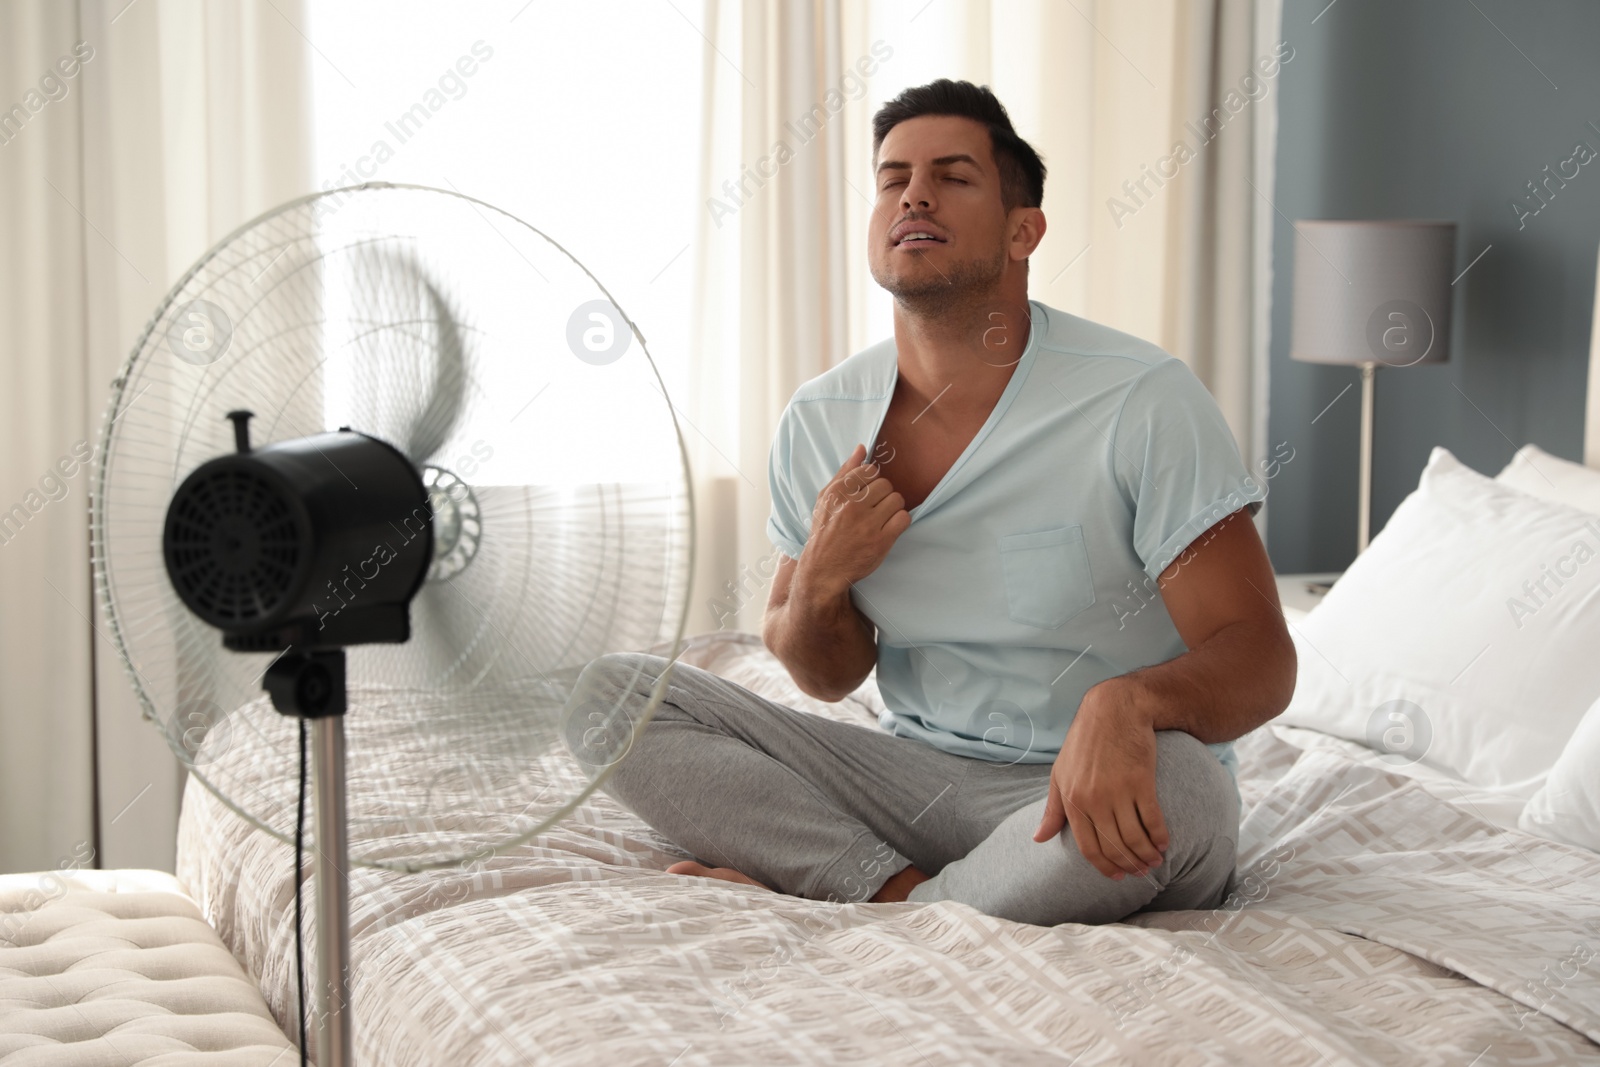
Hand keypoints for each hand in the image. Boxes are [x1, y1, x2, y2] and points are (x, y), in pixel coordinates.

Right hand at [796, 443, 910, 598]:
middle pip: (886, 484)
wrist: (824, 569)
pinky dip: (900, 522)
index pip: (870, 470)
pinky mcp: (881, 541)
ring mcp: (867, 524)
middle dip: (883, 495)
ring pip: (897, 500)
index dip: (872, 481)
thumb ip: (844, 473)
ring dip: (893, 508)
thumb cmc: (825, 531)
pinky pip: (904, 518)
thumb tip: (861, 448)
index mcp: (838, 493)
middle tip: (875, 508)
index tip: (866, 494)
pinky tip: (889, 528)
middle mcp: (852, 506)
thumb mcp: (826, 500)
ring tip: (882, 518)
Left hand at [1033, 682, 1168, 880]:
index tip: (1118, 876)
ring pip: (1134, 838)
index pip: (1089, 847)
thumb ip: (1052, 809)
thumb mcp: (1060, 774)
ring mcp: (1118, 791)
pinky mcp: (1141, 782)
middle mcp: (1094, 799)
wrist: (1114, 710)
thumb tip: (1038, 839)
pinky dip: (1159, 837)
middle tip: (1141, 872)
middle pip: (1114, 846)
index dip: (1105, 867)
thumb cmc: (1084, 743)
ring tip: (1154, 861)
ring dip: (1146, 855)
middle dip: (1129, 865)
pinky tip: (1163, 844)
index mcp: (1072, 800)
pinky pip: (1152, 820)